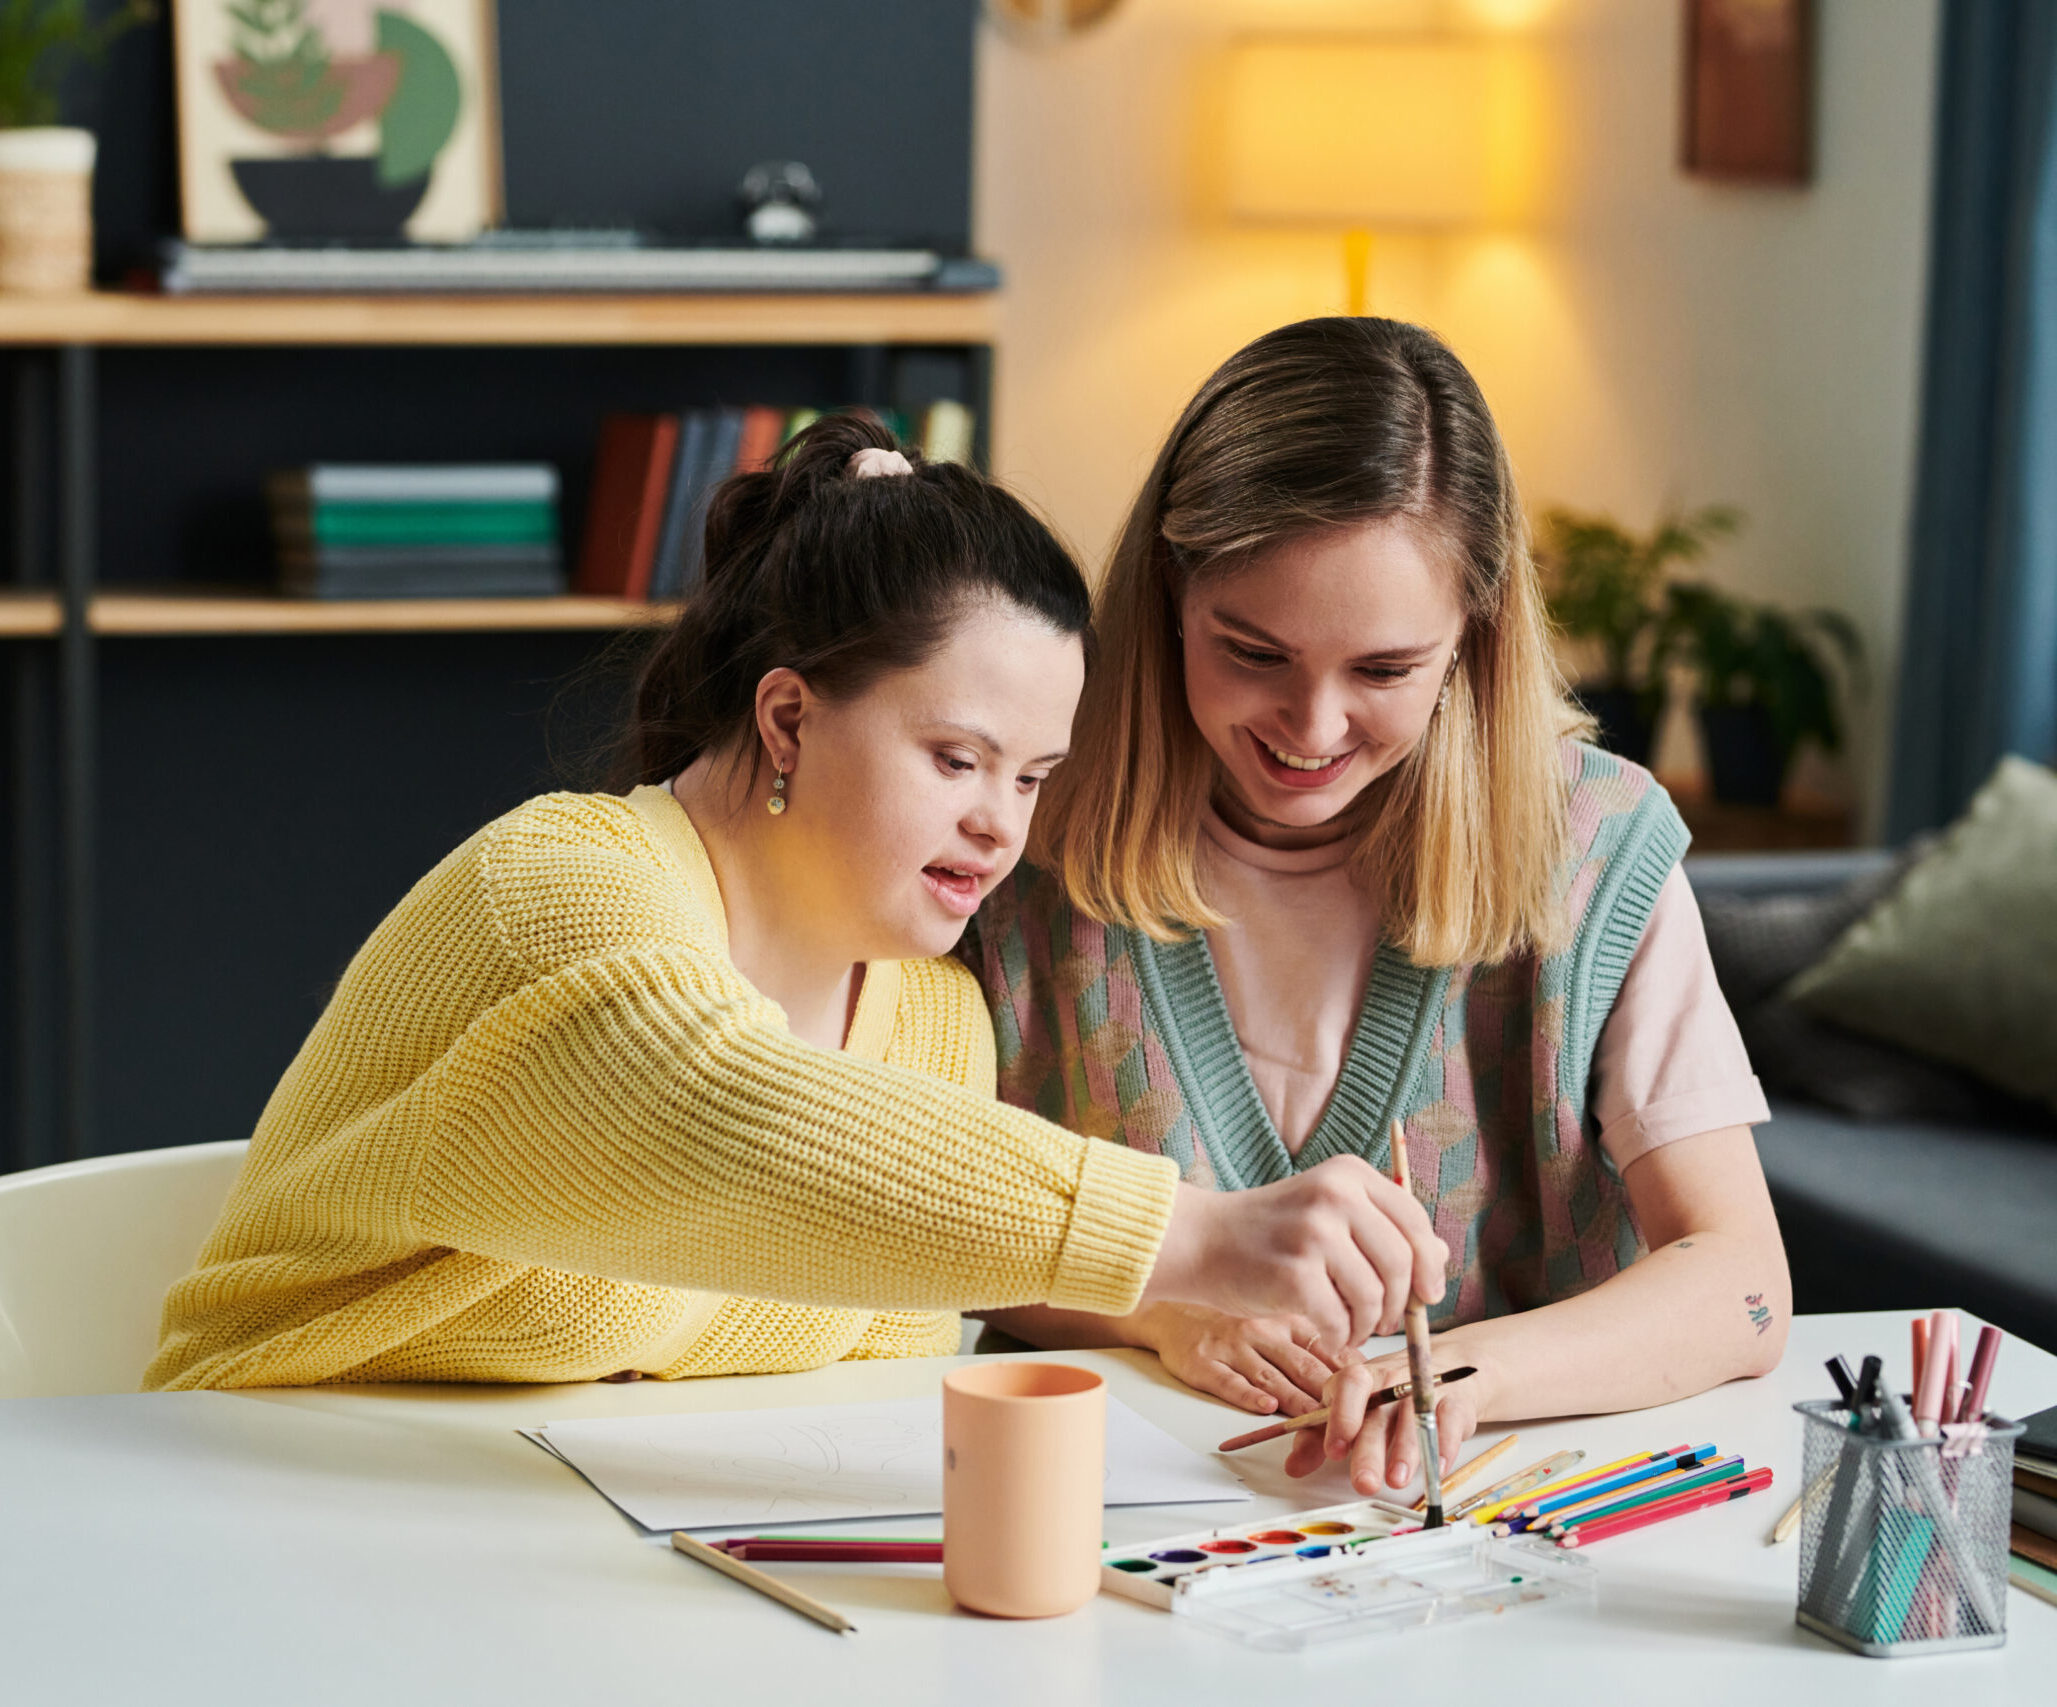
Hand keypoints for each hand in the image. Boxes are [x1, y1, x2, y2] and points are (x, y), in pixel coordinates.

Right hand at [1133, 1302, 1353, 1415]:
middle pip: (1302, 1366)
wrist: (1174, 1315)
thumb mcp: (1278, 1327)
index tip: (1369, 1395)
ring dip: (1296, 1400)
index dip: (1348, 1375)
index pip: (1324, 1349)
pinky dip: (1248, 1395)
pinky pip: (1228, 1381)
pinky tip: (1264, 1407)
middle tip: (1353, 1416)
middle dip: (1329, 1394)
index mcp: (1286, 1323)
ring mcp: (1232, 1347)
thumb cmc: (1233, 1328)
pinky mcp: (1204, 1362)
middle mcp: (1262, 1332)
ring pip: (1270, 1376)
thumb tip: (1361, 1368)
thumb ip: (1316, 1346)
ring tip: (1317, 1418)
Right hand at [1143, 1159, 1449, 1354]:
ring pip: (1374, 1297)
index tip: (1427, 1294)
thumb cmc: (1269, 1233)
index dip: (1429, 1264)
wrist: (1201, 1241)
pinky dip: (1340, 1336)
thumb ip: (1382, 1228)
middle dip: (1400, 1304)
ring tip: (1351, 1328)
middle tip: (1383, 1321)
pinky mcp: (1294, 1273)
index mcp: (1348, 1174)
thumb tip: (1442, 1255)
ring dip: (1368, 1325)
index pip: (1415, 1221)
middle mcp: (1335, 1195)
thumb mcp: (1328, 1213)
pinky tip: (1327, 1331)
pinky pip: (1341, 1320)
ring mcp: (1313, 1232)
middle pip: (1402, 1263)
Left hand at [1284, 1347, 1489, 1496]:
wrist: (1440, 1370)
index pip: (1348, 1387)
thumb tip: (1292, 1467)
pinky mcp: (1454, 1403)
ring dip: (1406, 1451)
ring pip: (1415, 1420)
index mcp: (1360, 1377)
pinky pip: (1450, 1422)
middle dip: (1370, 1451)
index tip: (1332, 1451)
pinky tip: (1436, 1468)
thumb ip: (1319, 1438)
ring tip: (1397, 1479)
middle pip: (1379, 1415)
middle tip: (1363, 1483)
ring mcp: (1425, 1389)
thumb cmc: (1385, 1395)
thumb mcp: (1348, 1411)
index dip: (1340, 1417)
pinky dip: (1443, 1446)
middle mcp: (1392, 1380)